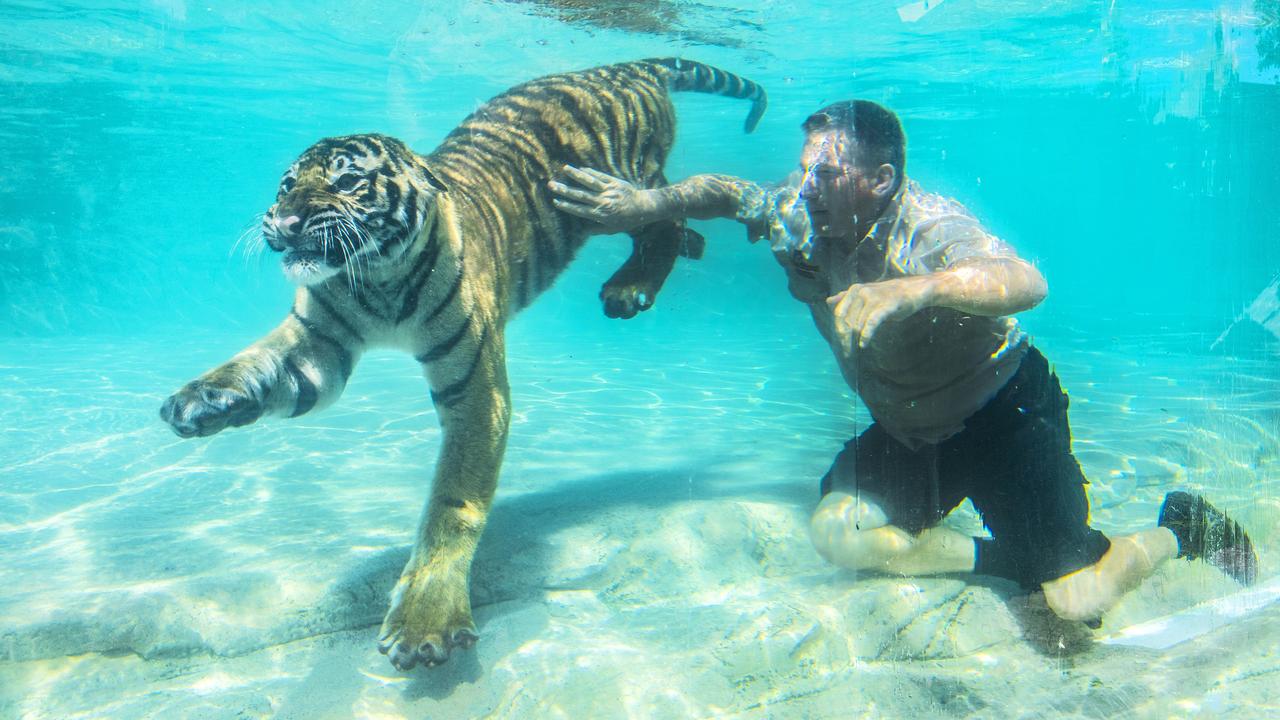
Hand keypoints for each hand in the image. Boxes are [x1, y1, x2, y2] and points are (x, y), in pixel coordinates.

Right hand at [547, 165, 661, 232]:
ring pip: (590, 182)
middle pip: (580, 195)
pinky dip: (591, 172)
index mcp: (601, 215)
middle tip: (551, 185)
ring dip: (576, 175)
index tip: (555, 201)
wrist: (644, 208)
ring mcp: (609, 191)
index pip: (580, 210)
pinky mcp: (615, 182)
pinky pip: (601, 176)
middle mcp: (603, 202)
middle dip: (565, 190)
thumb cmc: (628, 221)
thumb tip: (583, 232)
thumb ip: (597, 230)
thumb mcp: (613, 229)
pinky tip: (581, 168)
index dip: (567, 206)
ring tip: (565, 168)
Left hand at [826, 276, 935, 352]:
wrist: (911, 290)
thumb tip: (828, 301)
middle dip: (845, 338)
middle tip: (846, 352)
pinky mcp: (886, 305)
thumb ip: (846, 298)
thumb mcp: (864, 294)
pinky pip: (871, 322)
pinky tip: (863, 344)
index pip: (839, 313)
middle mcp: (860, 292)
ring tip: (856, 350)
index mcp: (854, 290)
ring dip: (855, 339)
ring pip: (858, 323)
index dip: (838, 330)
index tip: (840, 344)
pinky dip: (866, 335)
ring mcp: (873, 298)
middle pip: (847, 320)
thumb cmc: (887, 295)